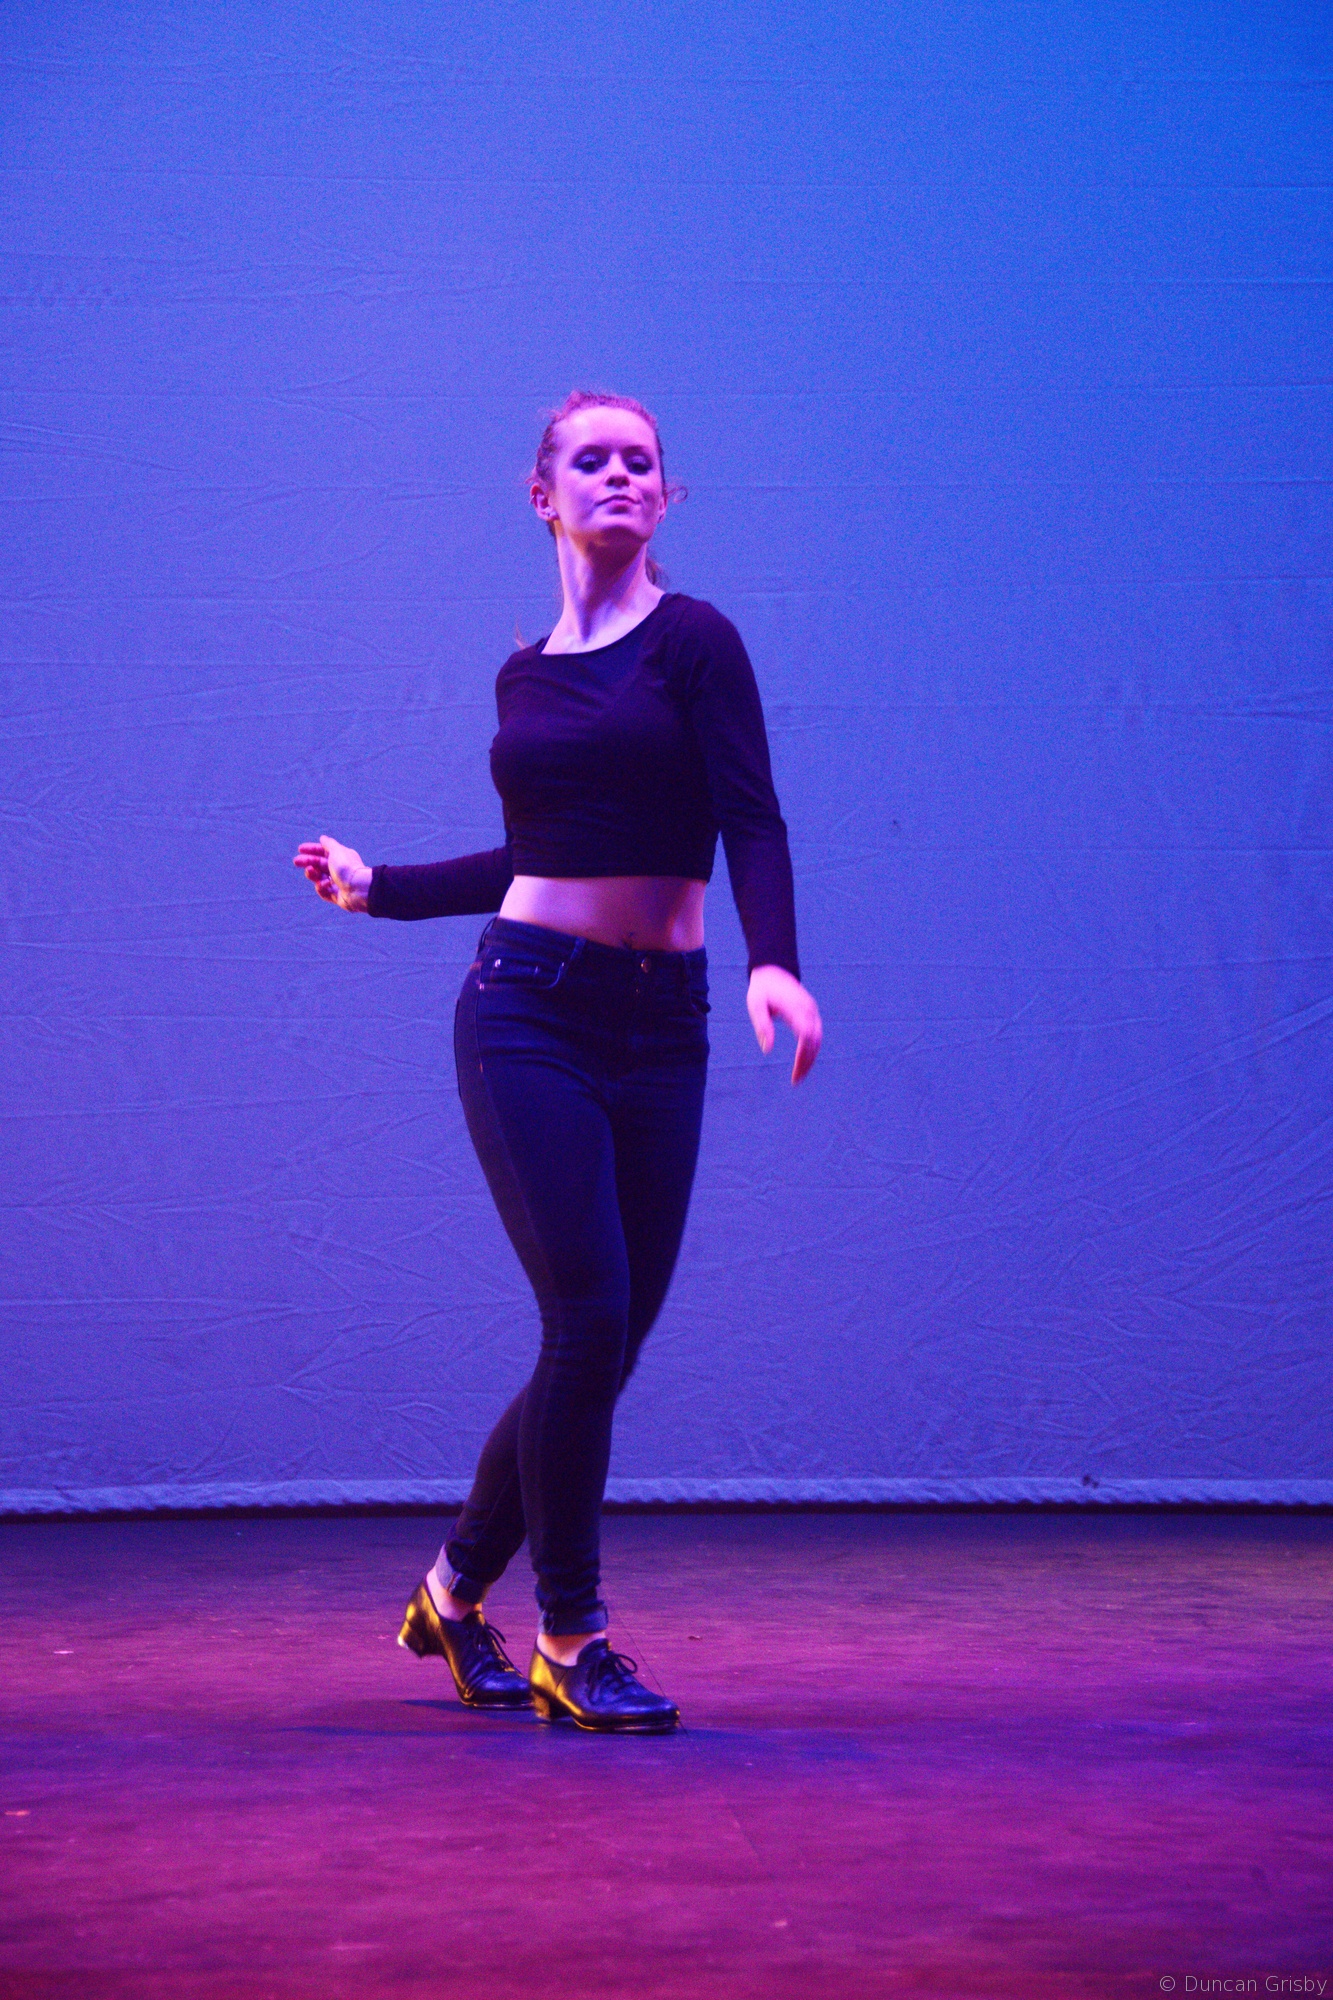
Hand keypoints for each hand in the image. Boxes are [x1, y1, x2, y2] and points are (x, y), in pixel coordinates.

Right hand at [293, 835, 371, 912]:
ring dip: (313, 874)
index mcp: (341, 857)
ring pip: (319, 878)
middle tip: (296, 862)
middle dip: (308, 862)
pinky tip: (325, 884)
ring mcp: (338, 883)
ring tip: (310, 872)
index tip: (300, 849)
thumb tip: (322, 838)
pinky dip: (322, 887)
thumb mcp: (336, 851)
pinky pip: (324, 891)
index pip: (324, 852)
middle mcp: (339, 869)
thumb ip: (329, 844)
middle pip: (319, 865)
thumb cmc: (347, 867)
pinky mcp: (336, 896)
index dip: (312, 850)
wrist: (358, 889)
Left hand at [746, 965, 822, 1084]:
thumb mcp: (756, 1005)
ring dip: (811, 1058)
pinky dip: (812, 1050)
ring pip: (818, 1039)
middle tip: (795, 1080)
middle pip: (815, 1041)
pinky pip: (817, 1035)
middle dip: (807, 1062)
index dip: (803, 1054)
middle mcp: (808, 1010)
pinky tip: (803, 1062)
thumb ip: (762, 1025)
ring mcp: (812, 1011)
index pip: (806, 1035)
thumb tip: (767, 1049)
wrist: (773, 971)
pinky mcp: (812, 1013)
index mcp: (795, 1008)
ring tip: (798, 1075)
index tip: (795, 1071)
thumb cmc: (762, 990)